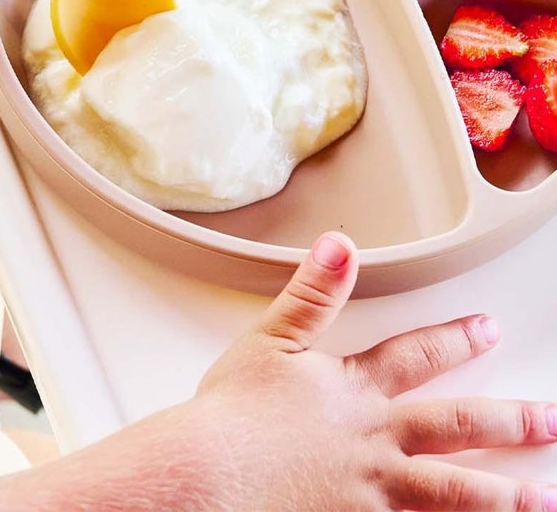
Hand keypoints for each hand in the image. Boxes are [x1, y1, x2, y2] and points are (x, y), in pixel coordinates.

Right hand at [192, 232, 556, 509]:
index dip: (454, 339)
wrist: (209, 479)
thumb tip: (340, 245)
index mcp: (354, 391)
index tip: (488, 330)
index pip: (416, 356)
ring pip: (453, 494)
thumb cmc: (233, 416)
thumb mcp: (270, 341)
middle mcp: (375, 442)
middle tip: (553, 420)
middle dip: (509, 421)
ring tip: (545, 501)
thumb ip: (312, 293)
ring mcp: (373, 495)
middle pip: (455, 426)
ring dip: (503, 496)